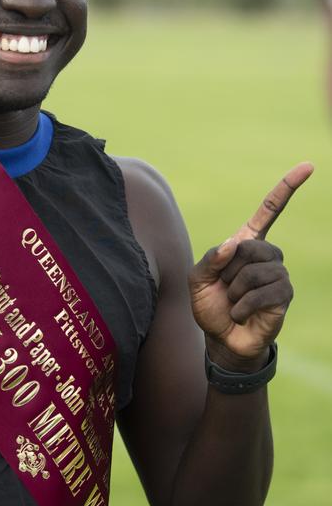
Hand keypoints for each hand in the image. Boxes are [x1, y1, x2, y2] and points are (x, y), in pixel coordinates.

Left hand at [189, 163, 312, 363]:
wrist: (220, 339)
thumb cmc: (210, 306)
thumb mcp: (198, 280)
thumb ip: (209, 259)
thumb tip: (232, 245)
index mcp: (247, 243)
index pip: (270, 210)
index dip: (287, 188)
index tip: (308, 166)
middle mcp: (267, 255)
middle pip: (252, 247)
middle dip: (229, 271)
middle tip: (225, 288)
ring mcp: (279, 274)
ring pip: (256, 271)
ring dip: (235, 290)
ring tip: (233, 302)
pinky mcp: (284, 296)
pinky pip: (265, 292)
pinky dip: (244, 304)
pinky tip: (240, 313)